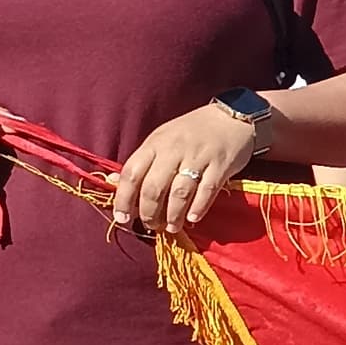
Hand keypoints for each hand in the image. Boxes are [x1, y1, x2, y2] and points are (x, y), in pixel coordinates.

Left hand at [111, 103, 263, 237]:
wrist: (233, 117)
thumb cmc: (192, 132)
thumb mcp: (162, 140)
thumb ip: (142, 162)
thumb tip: (112, 182)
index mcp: (155, 143)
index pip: (132, 173)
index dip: (123, 198)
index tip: (122, 217)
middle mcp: (174, 150)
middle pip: (154, 187)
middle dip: (150, 213)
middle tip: (152, 225)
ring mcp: (199, 157)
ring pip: (179, 192)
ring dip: (173, 215)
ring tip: (172, 227)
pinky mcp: (221, 165)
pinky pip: (207, 191)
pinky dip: (198, 208)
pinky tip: (193, 218)